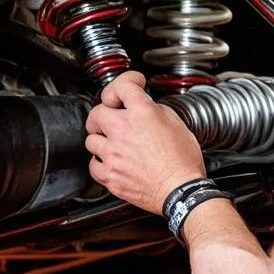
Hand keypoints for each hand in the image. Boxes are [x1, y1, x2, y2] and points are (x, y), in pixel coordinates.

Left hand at [85, 70, 206, 213]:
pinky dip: (99, 162)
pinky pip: (93, 164)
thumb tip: (145, 108)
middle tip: (112, 115)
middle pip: (97, 111)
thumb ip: (156, 111)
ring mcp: (113, 154)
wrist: (180, 192)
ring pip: (91, 139)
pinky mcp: (109, 175)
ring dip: (100, 138)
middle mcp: (122, 131)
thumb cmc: (183, 163)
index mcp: (142, 114)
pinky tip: (110, 160)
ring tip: (111, 141)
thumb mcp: (177, 125)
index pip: (122, 85)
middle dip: (105, 111)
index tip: (130, 85)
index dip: (127, 81)